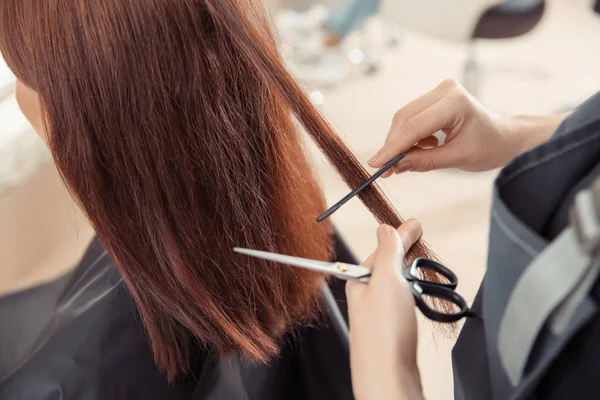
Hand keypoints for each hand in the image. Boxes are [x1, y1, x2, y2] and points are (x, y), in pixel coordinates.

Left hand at [346, 220, 424, 399]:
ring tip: (423, 263)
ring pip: (394, 284)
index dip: (398, 236)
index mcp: (358, 280)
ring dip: (409, 272)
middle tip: (419, 235)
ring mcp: (377, 315)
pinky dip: (412, 293)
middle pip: (386, 266)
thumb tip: (385, 227)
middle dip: (403, 251)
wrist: (389, 378)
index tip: (417, 224)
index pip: (380, 249)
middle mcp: (365, 296)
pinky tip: (419, 294)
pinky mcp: (391, 331)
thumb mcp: (386, 279)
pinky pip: (401, 303)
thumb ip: (387, 252)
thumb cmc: (383, 332)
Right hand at [368, 79, 567, 173]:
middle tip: (385, 169)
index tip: (375, 165)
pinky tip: (424, 148)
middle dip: (393, 145)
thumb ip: (423, 161)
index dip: (392, 147)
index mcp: (455, 102)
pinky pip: (412, 117)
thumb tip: (394, 167)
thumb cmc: (490, 147)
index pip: (413, 127)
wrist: (506, 136)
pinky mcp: (434, 97)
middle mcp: (445, 90)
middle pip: (404, 118)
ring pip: (405, 118)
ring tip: (409, 160)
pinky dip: (410, 136)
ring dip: (401, 141)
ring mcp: (439, 91)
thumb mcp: (457, 159)